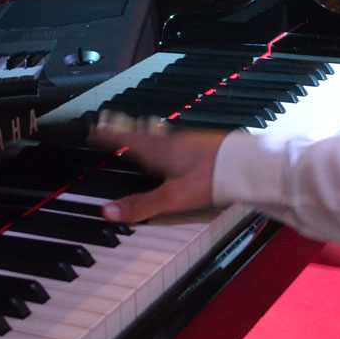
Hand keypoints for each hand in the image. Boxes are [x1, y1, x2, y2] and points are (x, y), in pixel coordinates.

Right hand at [89, 113, 226, 222]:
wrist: (246, 165)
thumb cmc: (211, 177)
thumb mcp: (172, 197)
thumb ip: (142, 205)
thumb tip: (109, 211)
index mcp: (157, 150)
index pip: (124, 139)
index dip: (107, 136)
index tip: (93, 132)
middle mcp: (169, 141)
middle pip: (139, 132)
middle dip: (121, 131)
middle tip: (108, 126)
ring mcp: (187, 141)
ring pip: (156, 134)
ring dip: (142, 133)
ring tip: (134, 133)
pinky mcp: (201, 145)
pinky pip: (172, 139)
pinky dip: (161, 140)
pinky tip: (169, 147)